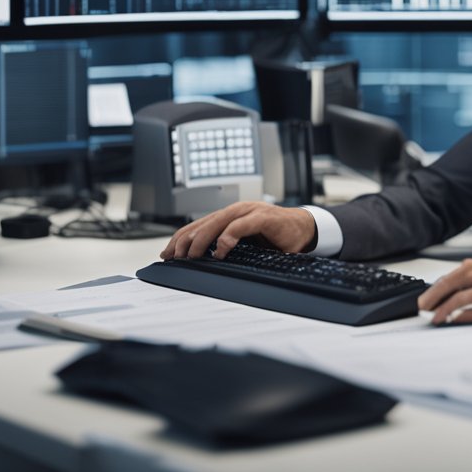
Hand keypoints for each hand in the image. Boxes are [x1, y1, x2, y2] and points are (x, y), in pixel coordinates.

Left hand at [159, 202, 316, 260]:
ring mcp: (249, 211)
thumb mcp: (246, 243)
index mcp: (229, 216)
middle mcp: (236, 210)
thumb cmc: (276, 236)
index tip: (167, 254)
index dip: (180, 238)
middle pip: (202, 222)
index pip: (198, 224)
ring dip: (201, 239)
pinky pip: (240, 226)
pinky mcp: (263, 217)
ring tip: (191, 255)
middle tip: (174, 256)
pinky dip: (227, 238)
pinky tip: (219, 251)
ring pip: (217, 222)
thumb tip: (202, 261)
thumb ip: (227, 245)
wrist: (304, 229)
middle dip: (184, 240)